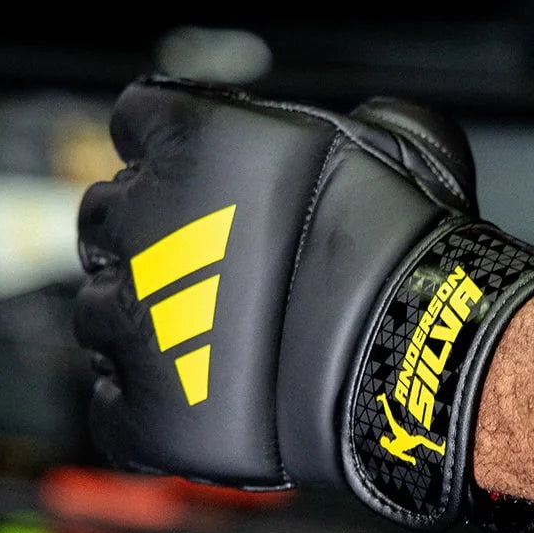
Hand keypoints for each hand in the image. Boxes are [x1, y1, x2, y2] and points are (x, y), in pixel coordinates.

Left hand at [75, 76, 533, 530]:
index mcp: (197, 146)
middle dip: (152, 239)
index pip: (140, 126)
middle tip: (211, 266)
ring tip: (213, 339)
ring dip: (147, 321)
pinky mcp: (152, 411)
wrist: (430, 363)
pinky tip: (194, 394)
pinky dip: (144, 401)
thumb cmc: (416, 262)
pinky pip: (113, 405)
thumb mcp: (406, 146)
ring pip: (103, 314)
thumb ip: (363, 121)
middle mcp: (147, 227)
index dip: (177, 156)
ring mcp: (141, 324)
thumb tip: (370, 124)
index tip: (205, 182)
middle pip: (107, 222)